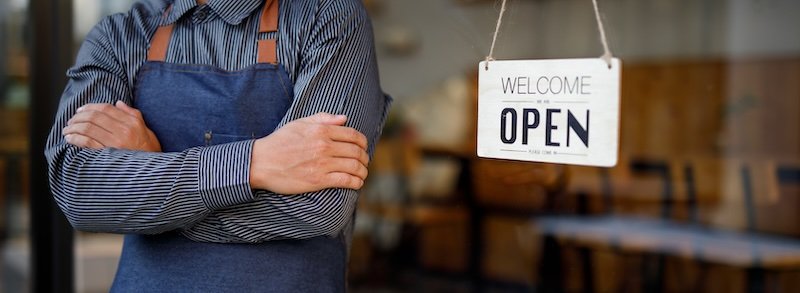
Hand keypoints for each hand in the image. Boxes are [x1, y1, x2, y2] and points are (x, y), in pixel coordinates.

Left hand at [62, 101, 161, 151]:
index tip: (81, 109)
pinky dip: (75, 139)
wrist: (153, 170)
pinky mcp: (107, 155)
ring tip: (67, 129)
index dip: (91, 107)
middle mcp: (123, 131)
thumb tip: (118, 103)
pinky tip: (70, 139)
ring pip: (87, 128)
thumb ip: (133, 114)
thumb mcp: (147, 130)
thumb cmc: (149, 150)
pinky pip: (87, 143)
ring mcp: (114, 144)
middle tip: (71, 119)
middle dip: (78, 116)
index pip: (107, 109)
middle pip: (94, 117)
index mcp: (132, 123)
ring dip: (73, 127)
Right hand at [250, 113, 369, 193]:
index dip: (363, 143)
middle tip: (364, 163)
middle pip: (357, 152)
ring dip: (363, 172)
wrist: (261, 162)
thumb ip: (323, 119)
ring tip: (362, 174)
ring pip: (354, 167)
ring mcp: (322, 164)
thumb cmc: (279, 142)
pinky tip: (357, 184)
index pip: (354, 135)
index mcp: (322, 131)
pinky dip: (356, 183)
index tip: (363, 148)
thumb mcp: (300, 124)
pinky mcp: (318, 180)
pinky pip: (346, 181)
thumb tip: (344, 119)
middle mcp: (324, 146)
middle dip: (365, 158)